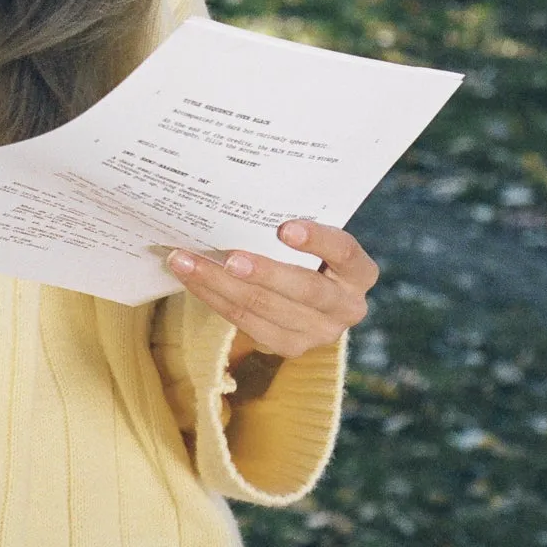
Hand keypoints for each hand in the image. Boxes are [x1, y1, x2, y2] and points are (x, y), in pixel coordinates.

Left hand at [167, 221, 378, 360]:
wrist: (313, 301)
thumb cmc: (309, 255)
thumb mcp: (315, 241)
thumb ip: (294, 228)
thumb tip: (239, 198)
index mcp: (360, 273)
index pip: (345, 252)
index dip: (317, 240)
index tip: (285, 227)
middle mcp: (346, 307)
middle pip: (303, 289)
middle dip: (261, 271)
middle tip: (226, 255)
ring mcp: (319, 332)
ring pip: (264, 308)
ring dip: (220, 283)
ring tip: (186, 261)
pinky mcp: (289, 347)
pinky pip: (244, 322)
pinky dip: (213, 298)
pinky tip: (191, 279)